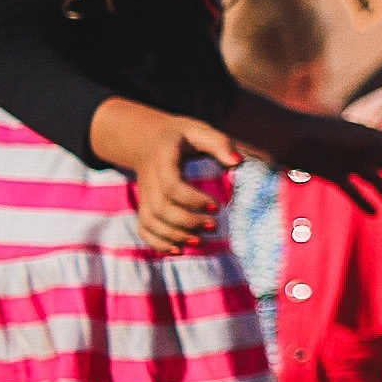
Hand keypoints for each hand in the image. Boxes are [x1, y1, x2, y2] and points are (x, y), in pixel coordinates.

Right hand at [94, 103, 237, 254]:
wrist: (148, 140)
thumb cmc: (182, 136)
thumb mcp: (200, 131)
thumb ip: (219, 143)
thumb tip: (237, 161)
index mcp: (163, 161)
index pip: (171, 186)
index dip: (192, 200)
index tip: (217, 206)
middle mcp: (149, 180)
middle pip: (161, 209)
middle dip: (187, 222)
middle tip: (215, 225)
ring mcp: (145, 195)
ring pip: (151, 222)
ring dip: (175, 236)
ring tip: (201, 241)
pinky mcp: (145, 206)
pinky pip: (144, 229)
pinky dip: (157, 243)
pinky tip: (179, 250)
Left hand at [258, 108, 381, 216]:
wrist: (284, 135)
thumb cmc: (316, 130)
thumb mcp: (347, 135)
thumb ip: (372, 140)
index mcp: (368, 138)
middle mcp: (361, 151)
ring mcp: (348, 164)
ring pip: (375, 183)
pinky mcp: (333, 175)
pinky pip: (353, 191)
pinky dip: (363, 201)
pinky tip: (374, 213)